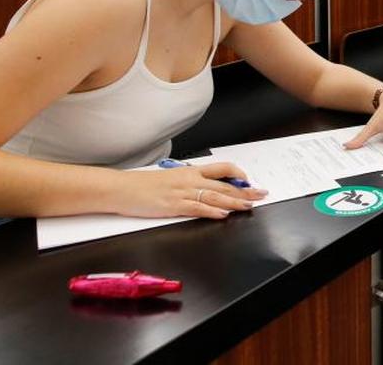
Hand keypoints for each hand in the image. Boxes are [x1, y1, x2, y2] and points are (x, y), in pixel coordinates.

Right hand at [118, 161, 267, 218]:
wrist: (122, 188)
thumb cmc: (143, 185)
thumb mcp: (170, 178)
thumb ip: (188, 182)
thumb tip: (203, 188)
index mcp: (189, 171)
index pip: (221, 168)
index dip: (238, 174)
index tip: (249, 181)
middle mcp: (189, 180)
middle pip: (224, 184)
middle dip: (245, 190)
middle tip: (261, 194)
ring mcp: (182, 193)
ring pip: (215, 195)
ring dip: (234, 201)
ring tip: (249, 205)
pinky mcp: (173, 205)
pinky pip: (197, 208)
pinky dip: (212, 211)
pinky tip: (223, 214)